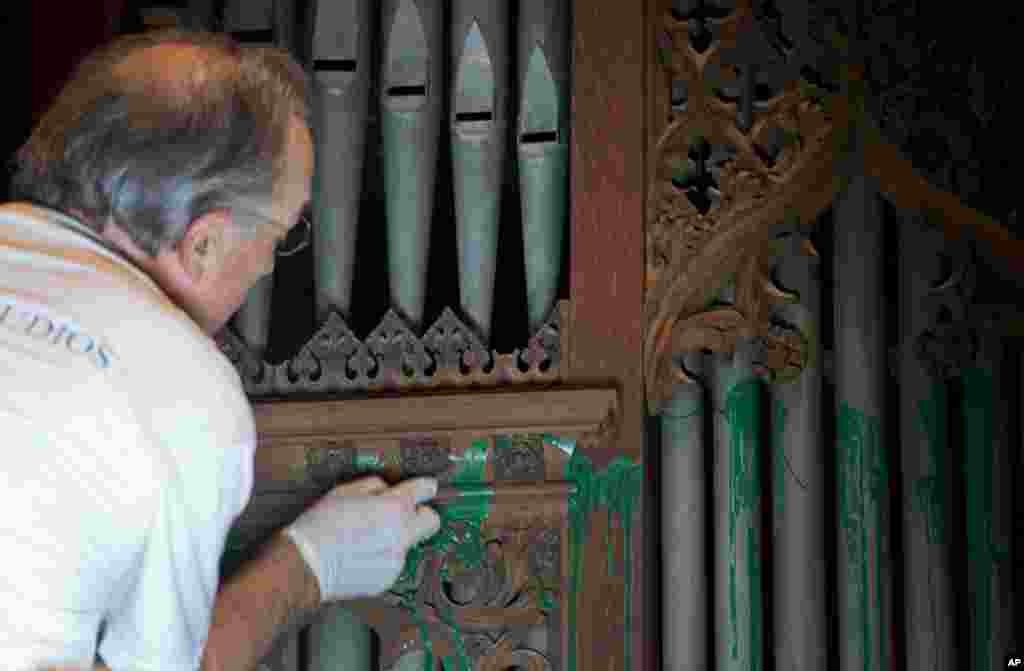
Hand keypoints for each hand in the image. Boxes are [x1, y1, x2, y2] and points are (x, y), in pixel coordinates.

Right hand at [282, 475, 440, 602]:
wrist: (305, 565)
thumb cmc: (320, 526)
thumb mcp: (345, 491)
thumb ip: (374, 486)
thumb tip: (386, 489)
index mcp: (393, 508)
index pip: (425, 490)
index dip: (424, 487)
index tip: (424, 488)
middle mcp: (401, 534)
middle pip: (432, 521)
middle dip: (421, 515)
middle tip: (402, 514)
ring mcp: (396, 560)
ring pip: (409, 542)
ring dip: (395, 537)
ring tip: (365, 538)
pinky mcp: (387, 579)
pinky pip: (393, 561)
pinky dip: (382, 557)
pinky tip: (360, 555)